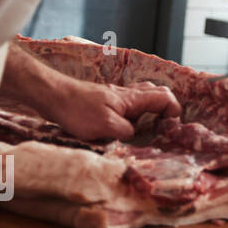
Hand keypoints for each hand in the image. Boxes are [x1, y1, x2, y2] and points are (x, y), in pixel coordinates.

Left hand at [48, 79, 180, 140]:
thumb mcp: (106, 126)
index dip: (173, 110)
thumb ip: (126, 131)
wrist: (54, 96)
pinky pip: (130, 102)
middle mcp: (128, 94)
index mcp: (132, 99)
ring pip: (144, 95)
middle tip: (163, 125)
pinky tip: (126, 123)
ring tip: (147, 126)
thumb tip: (134, 135)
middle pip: (157, 92)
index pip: (164, 97)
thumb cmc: (78, 110)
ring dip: (151, 108)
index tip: (170, 126)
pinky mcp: (105, 100)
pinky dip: (135, 110)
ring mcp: (116, 96)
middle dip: (166, 106)